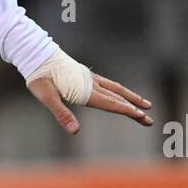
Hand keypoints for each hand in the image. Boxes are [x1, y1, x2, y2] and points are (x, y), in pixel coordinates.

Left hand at [26, 67, 152, 134]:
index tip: (142, 116)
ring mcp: (90, 79)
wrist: (37, 55)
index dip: (127, 110)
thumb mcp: (47, 98)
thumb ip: (62, 114)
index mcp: (85, 91)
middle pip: (119, 98)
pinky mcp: (85, 76)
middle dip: (135, 109)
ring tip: (146, 105)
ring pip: (117, 90)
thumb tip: (75, 132)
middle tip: (150, 120)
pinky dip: (119, 91)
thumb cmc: (40, 77)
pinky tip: (120, 95)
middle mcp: (92, 84)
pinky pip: (108, 85)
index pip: (111, 103)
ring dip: (131, 98)